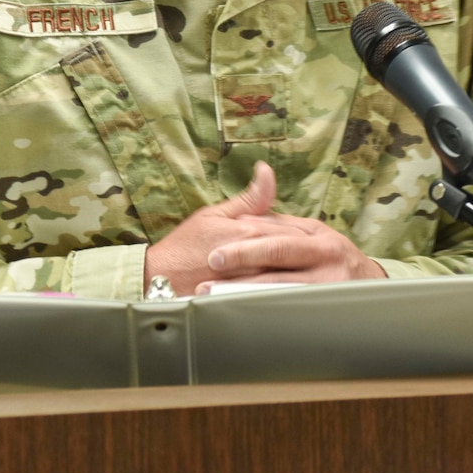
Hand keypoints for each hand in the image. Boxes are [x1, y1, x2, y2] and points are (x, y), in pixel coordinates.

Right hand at [144, 162, 307, 296]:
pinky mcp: (243, 301)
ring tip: (306, 276)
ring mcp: (248, 282)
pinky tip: (289, 295)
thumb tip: (267, 171)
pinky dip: (282, 293)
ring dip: (297, 275)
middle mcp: (252, 257)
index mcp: (248, 231)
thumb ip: (249, 199)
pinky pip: (271, 297)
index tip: (309, 238)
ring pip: (286, 277)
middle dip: (303, 254)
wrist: (159, 279)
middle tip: (313, 258)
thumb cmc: (184, 247)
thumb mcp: (214, 214)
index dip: (300, 234)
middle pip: (291, 254)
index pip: (290, 231)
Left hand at [198, 211, 387, 293]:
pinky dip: (265, 309)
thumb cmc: (335, 261)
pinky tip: (244, 313)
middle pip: (279, 250)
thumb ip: (281, 225)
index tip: (216, 246)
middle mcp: (326, 253)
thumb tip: (244, 217)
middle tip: (214, 261)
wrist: (374, 290)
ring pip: (282, 283)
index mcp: (317, 234)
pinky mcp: (329, 307)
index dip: (244, 238)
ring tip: (216, 293)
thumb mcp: (314, 236)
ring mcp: (329, 282)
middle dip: (243, 256)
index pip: (276, 231)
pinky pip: (291, 307)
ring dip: (245, 287)